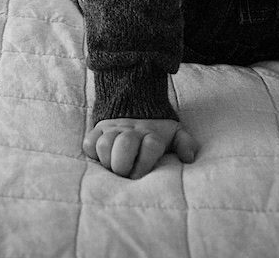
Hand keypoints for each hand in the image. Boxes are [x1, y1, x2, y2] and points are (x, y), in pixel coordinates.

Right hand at [84, 117, 198, 178]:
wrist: (136, 102)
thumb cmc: (156, 129)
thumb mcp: (176, 133)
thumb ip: (186, 144)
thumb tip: (188, 158)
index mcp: (152, 133)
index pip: (150, 146)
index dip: (145, 163)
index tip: (140, 175)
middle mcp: (132, 130)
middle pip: (125, 145)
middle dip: (123, 164)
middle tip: (124, 172)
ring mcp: (113, 128)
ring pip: (105, 144)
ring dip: (108, 158)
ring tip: (113, 165)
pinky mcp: (98, 128)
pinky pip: (90, 142)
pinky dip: (93, 152)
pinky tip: (102, 157)